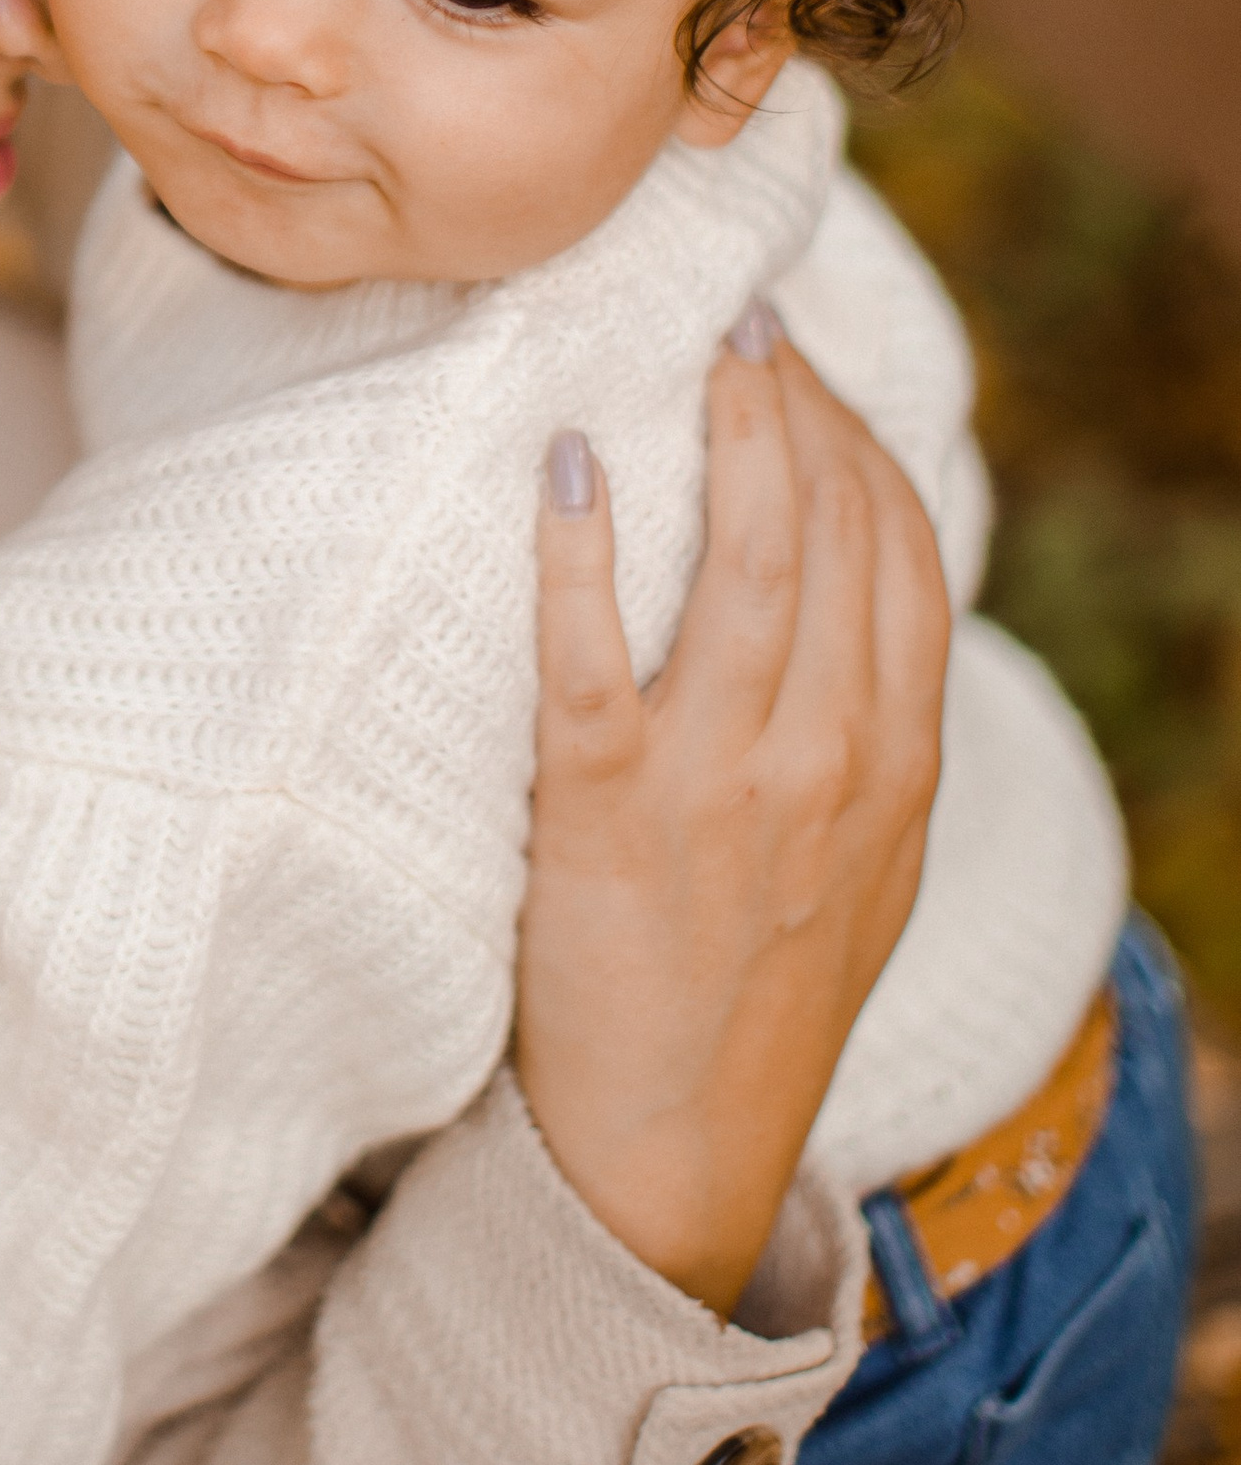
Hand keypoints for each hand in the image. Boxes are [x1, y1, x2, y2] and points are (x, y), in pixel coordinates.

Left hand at [513, 330, 946, 1316]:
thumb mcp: (868, 860)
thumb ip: (870, 728)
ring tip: (693, 346)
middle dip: (792, 403)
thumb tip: (851, 589)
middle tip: (739, 317)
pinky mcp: (606, 814)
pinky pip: (589, 657)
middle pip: (833, 531)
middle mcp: (830, 759)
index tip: (801, 362)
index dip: (855, 436)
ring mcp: (722, 785)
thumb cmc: (756, 987)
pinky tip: (563, 465)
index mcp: (897, 761)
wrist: (674, 1147)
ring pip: (748, 565)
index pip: (900, 550)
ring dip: (726, 437)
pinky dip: (581, 549)